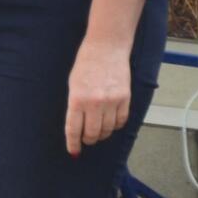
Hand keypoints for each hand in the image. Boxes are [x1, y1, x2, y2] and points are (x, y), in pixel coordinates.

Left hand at [64, 41, 133, 155]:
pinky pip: (121, 121)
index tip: (74, 151)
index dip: (73, 143)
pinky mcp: (125, 98)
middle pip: (92, 133)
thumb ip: (75, 106)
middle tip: (87, 140)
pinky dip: (116, 125)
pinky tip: (111, 122)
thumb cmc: (87, 63)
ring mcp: (111, 101)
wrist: (106, 47)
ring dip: (102, 134)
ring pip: (107, 129)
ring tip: (99, 131)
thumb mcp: (73, 84)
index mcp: (76, 99)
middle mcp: (94, 102)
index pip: (73, 129)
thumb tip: (77, 127)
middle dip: (88, 140)